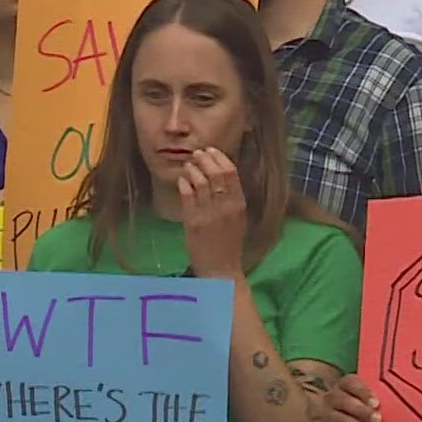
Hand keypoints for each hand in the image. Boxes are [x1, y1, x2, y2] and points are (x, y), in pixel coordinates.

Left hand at [178, 147, 246, 279]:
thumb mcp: (238, 219)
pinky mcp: (193, 222)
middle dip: (204, 158)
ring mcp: (209, 213)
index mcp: (239, 204)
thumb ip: (231, 199)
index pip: (231, 172)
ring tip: (188, 166)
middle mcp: (225, 206)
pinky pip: (188, 196)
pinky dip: (184, 183)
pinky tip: (182, 180)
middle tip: (196, 154)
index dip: (219, 157)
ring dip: (193, 169)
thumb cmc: (229, 244)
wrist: (220, 270)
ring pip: (200, 181)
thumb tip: (221, 176)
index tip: (210, 151)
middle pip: (216, 172)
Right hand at [327, 374, 381, 421]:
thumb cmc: (362, 409)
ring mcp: (326, 416)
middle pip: (342, 400)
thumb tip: (399, 400)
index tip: (377, 404)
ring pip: (338, 419)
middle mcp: (332, 398)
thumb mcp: (366, 399)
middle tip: (378, 420)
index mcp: (344, 385)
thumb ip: (375, 399)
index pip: (350, 383)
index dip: (363, 392)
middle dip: (361, 411)